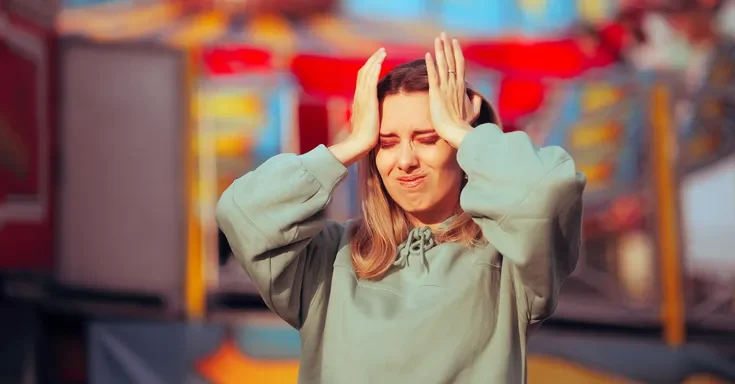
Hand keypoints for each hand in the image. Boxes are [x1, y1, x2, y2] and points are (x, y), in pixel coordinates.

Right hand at [329, 48, 385, 165]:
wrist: (360, 143)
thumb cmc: (365, 136)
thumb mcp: (367, 121)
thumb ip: (368, 113)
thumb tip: (372, 112)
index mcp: (359, 99)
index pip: (362, 79)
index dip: (369, 68)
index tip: (377, 60)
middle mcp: (359, 95)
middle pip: (363, 72)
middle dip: (372, 60)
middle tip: (381, 51)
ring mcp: (362, 97)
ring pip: (367, 73)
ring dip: (374, 61)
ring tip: (382, 52)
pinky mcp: (368, 100)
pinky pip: (370, 81)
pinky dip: (374, 69)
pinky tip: (380, 62)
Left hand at [425, 33, 474, 148]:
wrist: (456, 133)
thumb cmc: (463, 126)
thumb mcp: (472, 113)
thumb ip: (475, 104)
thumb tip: (477, 97)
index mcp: (461, 87)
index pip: (459, 65)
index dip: (456, 52)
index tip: (453, 41)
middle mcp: (454, 84)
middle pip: (451, 60)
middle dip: (447, 46)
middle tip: (443, 34)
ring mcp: (446, 88)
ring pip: (443, 65)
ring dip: (440, 51)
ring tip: (437, 38)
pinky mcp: (436, 94)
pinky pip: (433, 76)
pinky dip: (431, 65)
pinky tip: (428, 55)